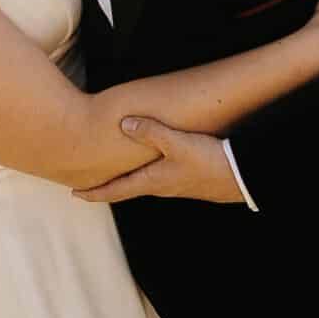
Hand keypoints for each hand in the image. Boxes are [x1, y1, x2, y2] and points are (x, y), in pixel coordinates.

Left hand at [72, 117, 245, 204]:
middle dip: (108, 186)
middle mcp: (161, 187)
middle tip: (89, 184)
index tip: (75, 195)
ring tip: (117, 172)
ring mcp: (176, 186)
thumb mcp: (178, 143)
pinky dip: (147, 173)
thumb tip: (124, 123)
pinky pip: (161, 178)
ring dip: (128, 179)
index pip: (116, 190)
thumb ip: (152, 132)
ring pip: (144, 183)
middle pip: (127, 188)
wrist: (243, 178)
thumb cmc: (210, 162)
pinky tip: (153, 165)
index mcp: (153, 181)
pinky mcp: (190, 180)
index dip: (94, 192)